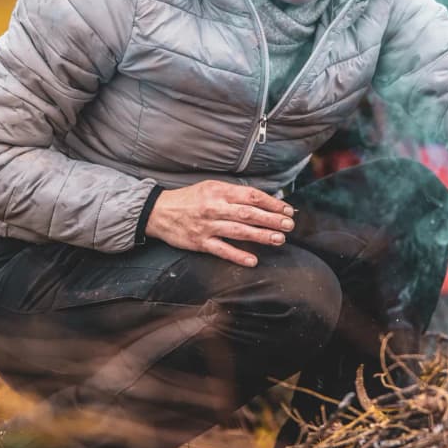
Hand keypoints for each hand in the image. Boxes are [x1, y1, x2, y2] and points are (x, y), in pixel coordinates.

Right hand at [145, 180, 294, 265]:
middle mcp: (214, 208)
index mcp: (219, 191)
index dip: (271, 203)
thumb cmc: (190, 198)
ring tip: (279, 239)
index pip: (251, 196)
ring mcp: (207, 226)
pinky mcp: (200, 242)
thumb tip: (263, 200)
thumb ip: (234, 194)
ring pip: (239, 231)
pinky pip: (222, 250)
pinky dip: (238, 255)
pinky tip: (253, 260)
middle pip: (248, 213)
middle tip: (289, 225)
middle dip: (272, 219)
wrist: (158, 211)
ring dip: (261, 236)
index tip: (287, 210)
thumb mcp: (211, 187)